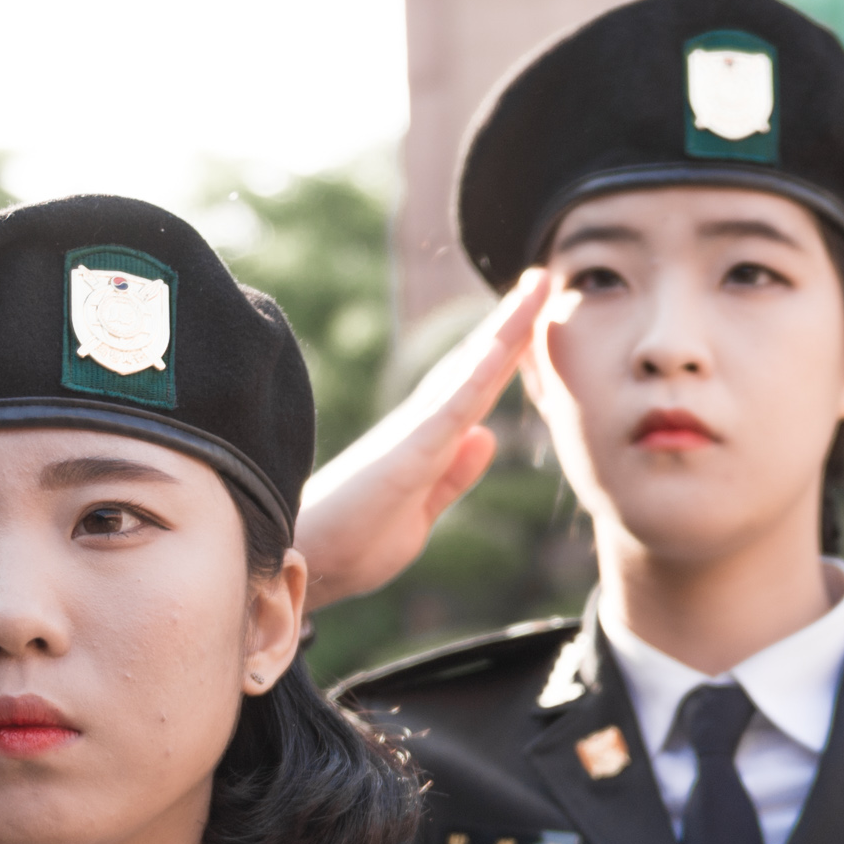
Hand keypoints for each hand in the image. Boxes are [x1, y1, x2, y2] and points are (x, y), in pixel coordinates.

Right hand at [298, 270, 549, 602]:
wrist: (300, 566)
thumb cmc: (350, 544)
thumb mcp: (420, 512)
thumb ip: (453, 476)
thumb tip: (487, 436)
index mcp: (427, 441)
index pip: (476, 387)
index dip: (509, 351)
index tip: (539, 314)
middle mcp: (420, 427)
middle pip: (474, 365)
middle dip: (511, 323)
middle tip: (544, 277)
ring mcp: (412, 436)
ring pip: (467, 373)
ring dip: (503, 330)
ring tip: (535, 288)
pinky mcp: (403, 456)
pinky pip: (447, 411)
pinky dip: (474, 377)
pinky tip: (500, 346)